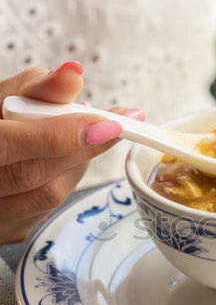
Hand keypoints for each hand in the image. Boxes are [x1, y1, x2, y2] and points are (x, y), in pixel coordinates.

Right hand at [0, 61, 143, 243]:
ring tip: (83, 135)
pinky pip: (50, 208)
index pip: (9, 144)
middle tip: (116, 124)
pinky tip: (63, 161)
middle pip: (35, 174)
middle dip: (83, 147)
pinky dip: (65, 180)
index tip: (105, 122)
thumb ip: (34, 89)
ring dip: (76, 163)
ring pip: (50, 195)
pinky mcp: (11, 230)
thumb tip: (74, 74)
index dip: (59, 135)